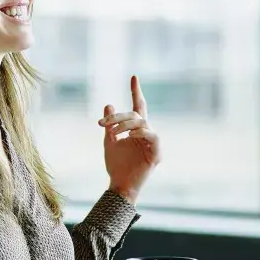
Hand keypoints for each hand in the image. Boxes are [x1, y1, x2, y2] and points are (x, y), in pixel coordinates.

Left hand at [98, 75, 160, 204]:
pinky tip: (129, 136)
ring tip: (114, 132)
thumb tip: (109, 103)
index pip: (138, 106)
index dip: (136, 91)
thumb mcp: (109, 141)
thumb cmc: (116, 164)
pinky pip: (152, 136)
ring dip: (125, 125)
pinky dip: (140, 133)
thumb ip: (110, 124)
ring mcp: (152, 143)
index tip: (133, 76)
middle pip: (136, 114)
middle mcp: (146, 133)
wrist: (119, 184)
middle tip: (103, 122)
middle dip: (119, 116)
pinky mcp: (157, 153)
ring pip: (142, 123)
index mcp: (136, 129)